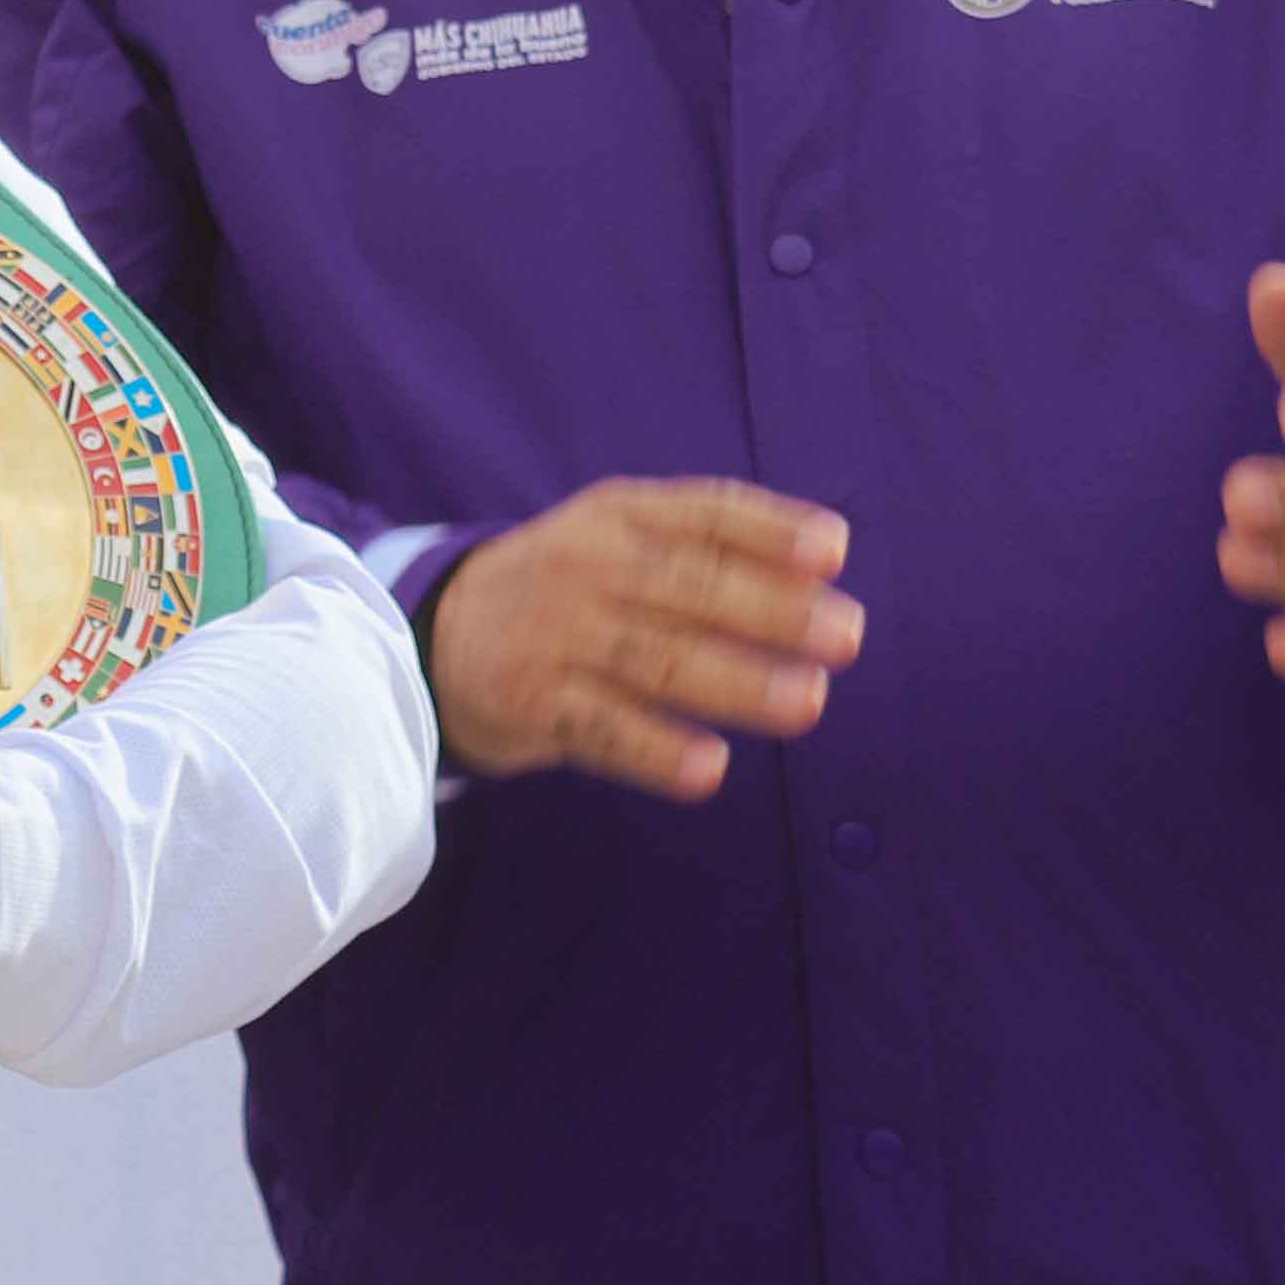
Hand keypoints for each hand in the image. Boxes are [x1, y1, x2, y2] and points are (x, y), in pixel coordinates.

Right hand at [423, 479, 862, 797]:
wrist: (438, 634)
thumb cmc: (566, 585)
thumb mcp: (616, 534)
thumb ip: (705, 541)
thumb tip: (826, 564)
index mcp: (616, 515)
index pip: (702, 513)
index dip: (770, 529)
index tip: (835, 552)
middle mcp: (586, 567)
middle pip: (687, 586)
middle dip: (771, 609)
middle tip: (846, 635)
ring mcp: (556, 636)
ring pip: (656, 659)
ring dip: (736, 681)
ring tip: (807, 701)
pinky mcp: (533, 705)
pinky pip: (602, 728)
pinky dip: (655, 750)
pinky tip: (708, 770)